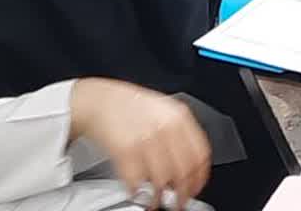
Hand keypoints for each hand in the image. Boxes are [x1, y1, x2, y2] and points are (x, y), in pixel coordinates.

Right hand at [69, 78, 210, 208]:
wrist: (101, 100)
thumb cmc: (131, 106)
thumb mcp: (164, 110)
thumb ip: (179, 134)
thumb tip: (190, 165)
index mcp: (179, 116)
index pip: (200, 154)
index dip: (199, 177)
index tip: (195, 189)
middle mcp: (166, 127)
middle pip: (183, 170)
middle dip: (182, 193)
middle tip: (179, 202)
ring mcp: (146, 139)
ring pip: (162, 180)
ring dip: (159, 197)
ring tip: (155, 201)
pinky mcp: (125, 151)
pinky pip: (137, 181)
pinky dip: (138, 192)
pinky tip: (137, 192)